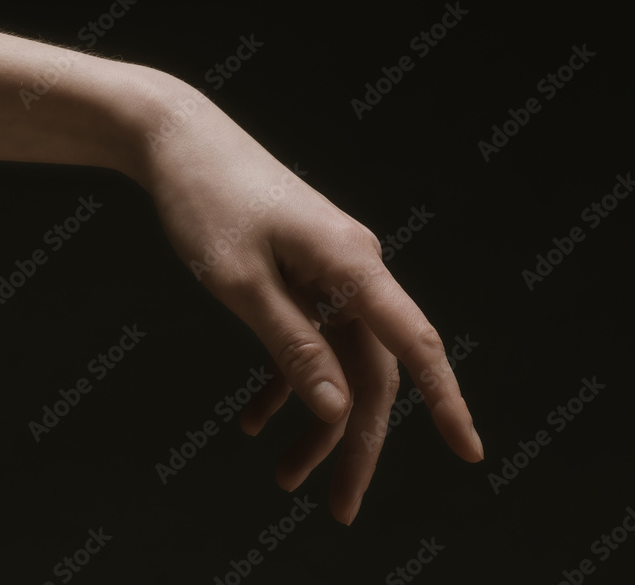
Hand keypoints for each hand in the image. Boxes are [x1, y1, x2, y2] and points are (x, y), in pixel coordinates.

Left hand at [132, 77, 484, 525]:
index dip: (445, 402)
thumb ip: (294, 347)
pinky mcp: (300, 272)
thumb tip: (341, 410)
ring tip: (286, 475)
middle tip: (337, 505)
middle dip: (355, 441)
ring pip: (337, 361)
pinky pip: (307, 337)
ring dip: (315, 419)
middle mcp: (352, 268)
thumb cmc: (206, 201)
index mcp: (351, 264)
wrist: (176, 140)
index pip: (413, 343)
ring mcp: (327, 270)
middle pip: (371, 369)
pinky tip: (257, 419)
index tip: (468, 452)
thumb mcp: (242, 284)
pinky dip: (285, 379)